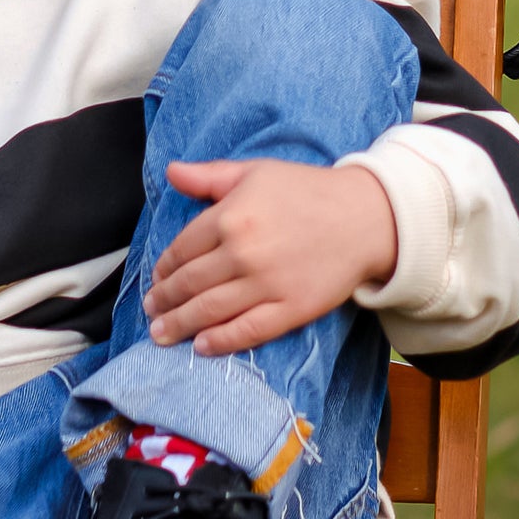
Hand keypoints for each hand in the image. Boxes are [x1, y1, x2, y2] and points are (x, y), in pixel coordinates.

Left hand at [144, 159, 399, 355]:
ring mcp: (266, 284)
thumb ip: (210, 176)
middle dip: (164, 301)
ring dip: (179, 325)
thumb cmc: (309, 191)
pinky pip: (246, 331)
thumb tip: (171, 172)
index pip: (181, 250)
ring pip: (209, 311)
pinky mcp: (290, 309)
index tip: (156, 280)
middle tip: (152, 311)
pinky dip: (220, 342)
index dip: (163, 268)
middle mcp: (242, 253)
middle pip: (189, 284)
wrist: (366, 218)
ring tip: (162, 334)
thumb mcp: (257, 172)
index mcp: (230, 217)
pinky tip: (201, 346)